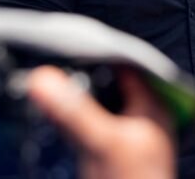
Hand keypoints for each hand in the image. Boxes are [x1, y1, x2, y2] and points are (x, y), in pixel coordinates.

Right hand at [28, 66, 174, 178]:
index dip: (97, 53)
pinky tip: (55, 113)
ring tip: (48, 80)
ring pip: (102, 104)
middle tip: (51, 60)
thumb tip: (40, 77)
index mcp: (154, 104)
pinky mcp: (114, 151)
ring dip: (79, 96)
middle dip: (85, 74)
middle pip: (112, 84)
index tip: (65, 43)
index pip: (126, 65)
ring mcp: (130, 134)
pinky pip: (94, 123)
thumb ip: (74, 110)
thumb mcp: (101, 141)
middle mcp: (145, 115)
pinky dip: (77, 116)